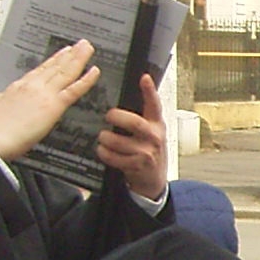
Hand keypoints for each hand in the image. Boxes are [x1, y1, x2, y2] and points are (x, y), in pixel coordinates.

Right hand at [0, 39, 100, 159]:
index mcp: (17, 86)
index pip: (40, 70)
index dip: (53, 61)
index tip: (62, 53)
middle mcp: (32, 86)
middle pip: (55, 67)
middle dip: (69, 55)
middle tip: (81, 45)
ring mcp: (44, 94)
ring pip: (66, 72)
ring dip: (79, 59)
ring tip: (88, 48)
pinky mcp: (53, 106)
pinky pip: (74, 90)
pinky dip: (86, 80)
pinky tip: (94, 71)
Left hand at [97, 72, 167, 200]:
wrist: (154, 181)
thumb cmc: (149, 151)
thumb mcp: (151, 132)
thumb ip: (144, 117)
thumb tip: (129, 96)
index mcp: (157, 124)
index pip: (155, 104)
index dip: (150, 91)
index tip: (144, 78)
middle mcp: (154, 137)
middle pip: (135, 123)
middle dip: (118, 117)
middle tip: (108, 115)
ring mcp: (146, 153)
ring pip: (120, 142)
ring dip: (106, 138)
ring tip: (102, 136)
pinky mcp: (137, 166)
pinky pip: (115, 158)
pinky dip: (105, 153)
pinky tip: (102, 150)